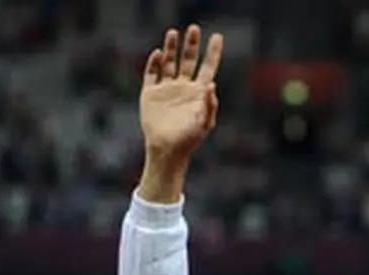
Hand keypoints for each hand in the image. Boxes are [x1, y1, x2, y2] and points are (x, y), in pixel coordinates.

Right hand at [137, 25, 223, 201]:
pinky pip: (151, 74)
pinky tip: (157, 54)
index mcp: (198, 93)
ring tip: (173, 32)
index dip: (213, 53)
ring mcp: (167, 90)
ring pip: (169, 62)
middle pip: (189, 60)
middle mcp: (183, 88)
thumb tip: (211, 85)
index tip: (218, 37)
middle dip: (191, 45)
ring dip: (171, 48)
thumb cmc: (189, 140)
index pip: (208, 67)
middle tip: (194, 28)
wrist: (167, 151)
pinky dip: (153, 63)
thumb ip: (209, 105)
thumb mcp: (204, 123)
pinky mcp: (150, 94)